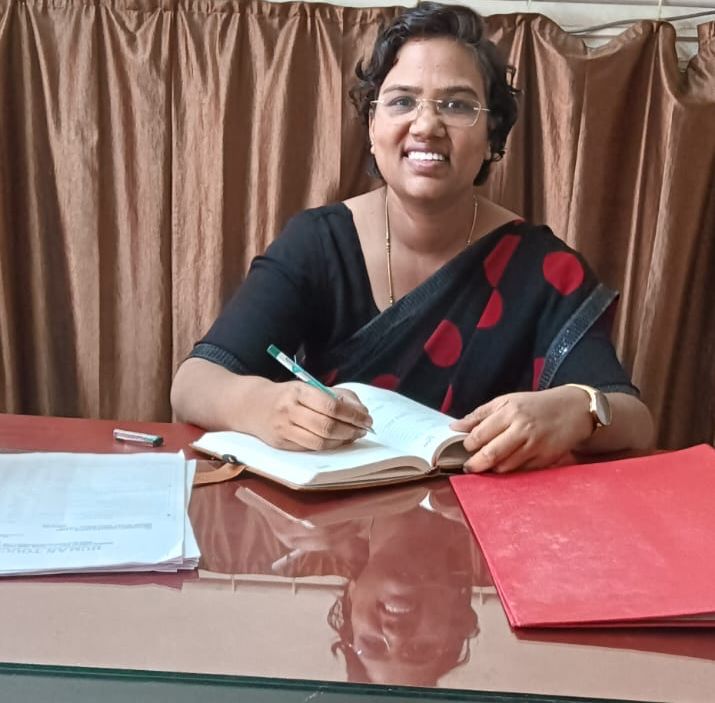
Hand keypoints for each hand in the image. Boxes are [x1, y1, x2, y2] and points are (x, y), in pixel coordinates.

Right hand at [258, 381, 372, 450]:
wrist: (251, 405)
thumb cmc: (287, 395)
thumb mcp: (308, 387)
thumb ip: (336, 396)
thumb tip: (361, 412)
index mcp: (298, 392)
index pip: (331, 405)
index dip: (353, 414)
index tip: (367, 418)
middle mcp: (289, 411)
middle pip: (327, 426)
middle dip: (351, 429)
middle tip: (364, 429)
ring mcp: (284, 430)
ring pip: (320, 442)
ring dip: (343, 441)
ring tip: (354, 435)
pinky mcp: (282, 445)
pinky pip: (311, 449)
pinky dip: (329, 446)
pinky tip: (338, 441)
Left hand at [449, 387, 593, 472]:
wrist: (573, 409)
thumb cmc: (535, 405)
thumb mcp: (507, 401)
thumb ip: (480, 414)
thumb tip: (455, 426)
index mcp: (509, 412)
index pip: (480, 434)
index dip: (469, 445)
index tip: (466, 447)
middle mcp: (522, 428)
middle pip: (491, 454)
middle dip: (475, 463)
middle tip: (469, 466)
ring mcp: (535, 445)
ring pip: (505, 466)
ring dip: (492, 469)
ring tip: (488, 464)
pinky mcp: (546, 458)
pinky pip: (521, 471)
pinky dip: (511, 470)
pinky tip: (507, 465)